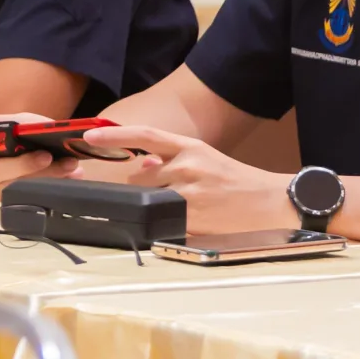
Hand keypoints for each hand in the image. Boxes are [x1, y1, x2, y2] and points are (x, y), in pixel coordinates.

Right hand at [0, 110, 84, 194]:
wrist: (65, 152)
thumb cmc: (34, 136)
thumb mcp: (25, 123)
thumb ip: (4, 121)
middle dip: (22, 164)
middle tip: (46, 155)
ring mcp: (3, 191)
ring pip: (17, 188)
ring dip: (47, 175)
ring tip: (70, 164)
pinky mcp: (22, 205)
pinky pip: (36, 199)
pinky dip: (58, 185)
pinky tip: (73, 176)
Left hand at [76, 123, 291, 232]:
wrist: (271, 203)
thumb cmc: (237, 182)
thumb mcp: (206, 161)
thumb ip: (172, 161)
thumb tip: (142, 165)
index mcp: (192, 148)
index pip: (145, 136)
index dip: (114, 135)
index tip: (88, 136)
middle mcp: (188, 166)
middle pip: (139, 178)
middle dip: (137, 189)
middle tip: (149, 197)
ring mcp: (189, 193)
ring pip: (148, 201)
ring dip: (151, 207)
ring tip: (177, 210)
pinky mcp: (192, 219)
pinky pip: (162, 221)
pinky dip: (163, 223)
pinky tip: (183, 223)